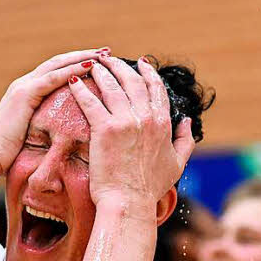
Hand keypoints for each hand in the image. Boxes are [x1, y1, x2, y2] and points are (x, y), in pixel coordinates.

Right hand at [0, 48, 106, 178]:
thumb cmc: (9, 155)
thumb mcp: (32, 134)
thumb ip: (45, 125)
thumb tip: (64, 131)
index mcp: (26, 92)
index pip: (56, 71)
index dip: (77, 64)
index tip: (99, 61)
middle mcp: (23, 84)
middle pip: (58, 62)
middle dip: (83, 55)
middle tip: (106, 52)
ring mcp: (22, 87)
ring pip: (57, 65)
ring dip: (82, 58)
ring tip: (103, 55)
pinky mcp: (23, 95)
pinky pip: (52, 78)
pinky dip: (72, 70)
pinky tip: (90, 66)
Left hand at [68, 56, 194, 207]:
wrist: (129, 202)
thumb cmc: (151, 187)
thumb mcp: (177, 163)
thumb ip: (185, 140)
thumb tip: (187, 121)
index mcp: (163, 123)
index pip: (156, 88)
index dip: (148, 72)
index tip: (140, 63)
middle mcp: (146, 118)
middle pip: (132, 81)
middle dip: (120, 66)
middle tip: (109, 59)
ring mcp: (125, 122)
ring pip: (111, 86)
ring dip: (101, 72)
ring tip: (92, 65)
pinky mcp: (105, 129)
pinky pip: (91, 102)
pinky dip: (82, 89)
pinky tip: (74, 83)